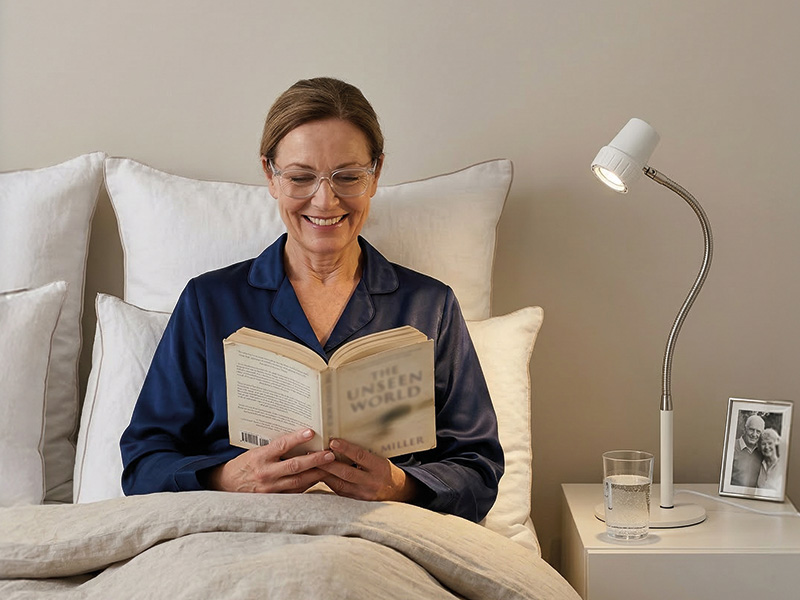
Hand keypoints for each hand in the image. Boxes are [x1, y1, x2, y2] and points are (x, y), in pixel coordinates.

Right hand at [206, 428, 334, 493]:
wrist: (225, 485)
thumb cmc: (244, 464)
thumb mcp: (255, 451)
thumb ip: (274, 448)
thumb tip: (297, 439)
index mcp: (259, 457)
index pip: (281, 445)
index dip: (296, 438)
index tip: (310, 432)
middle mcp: (265, 473)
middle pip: (295, 466)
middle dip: (315, 460)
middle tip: (330, 454)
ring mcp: (270, 488)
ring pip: (298, 481)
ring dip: (316, 474)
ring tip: (331, 467)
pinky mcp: (274, 498)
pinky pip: (295, 492)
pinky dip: (308, 485)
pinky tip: (319, 478)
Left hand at [316, 438, 417, 502]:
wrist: (397, 491)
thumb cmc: (385, 469)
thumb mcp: (381, 458)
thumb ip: (365, 452)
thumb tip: (344, 438)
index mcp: (379, 467)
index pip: (360, 457)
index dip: (346, 449)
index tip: (333, 441)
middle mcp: (371, 482)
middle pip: (346, 473)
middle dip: (328, 463)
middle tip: (313, 453)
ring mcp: (362, 493)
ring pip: (339, 484)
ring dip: (324, 474)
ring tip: (311, 464)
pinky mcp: (355, 500)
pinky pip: (338, 491)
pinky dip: (327, 482)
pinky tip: (317, 475)